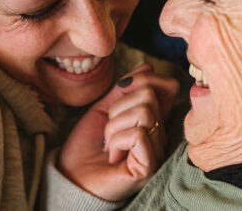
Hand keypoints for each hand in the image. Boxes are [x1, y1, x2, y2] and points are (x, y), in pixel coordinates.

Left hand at [58, 63, 178, 201]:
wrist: (72, 175)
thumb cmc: (88, 145)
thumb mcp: (104, 109)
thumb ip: (124, 89)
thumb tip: (147, 67)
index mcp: (152, 119)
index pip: (169, 87)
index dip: (144, 80)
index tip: (119, 91)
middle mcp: (160, 134)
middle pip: (149, 95)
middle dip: (118, 107)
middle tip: (108, 130)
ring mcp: (157, 151)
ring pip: (143, 112)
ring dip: (114, 126)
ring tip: (109, 144)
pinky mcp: (149, 166)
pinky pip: (138, 134)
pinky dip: (116, 140)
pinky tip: (113, 155)